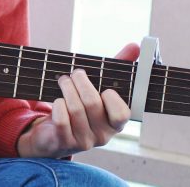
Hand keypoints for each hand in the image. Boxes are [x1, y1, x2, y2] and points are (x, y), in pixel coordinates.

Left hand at [17, 43, 139, 157]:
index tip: (103, 87)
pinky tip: (57, 101)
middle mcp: (103, 135)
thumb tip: (135, 46)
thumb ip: (118, 67)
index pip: (122, 113)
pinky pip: (61, 118)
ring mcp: (84, 141)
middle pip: (92, 103)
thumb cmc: (82, 105)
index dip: (111, 97)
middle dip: (80, 82)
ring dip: (66, 88)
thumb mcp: (100, 87)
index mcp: (116, 124)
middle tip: (75, 73)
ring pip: (75, 108)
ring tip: (63, 81)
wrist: (54, 133)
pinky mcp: (64, 142)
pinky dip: (57, 105)